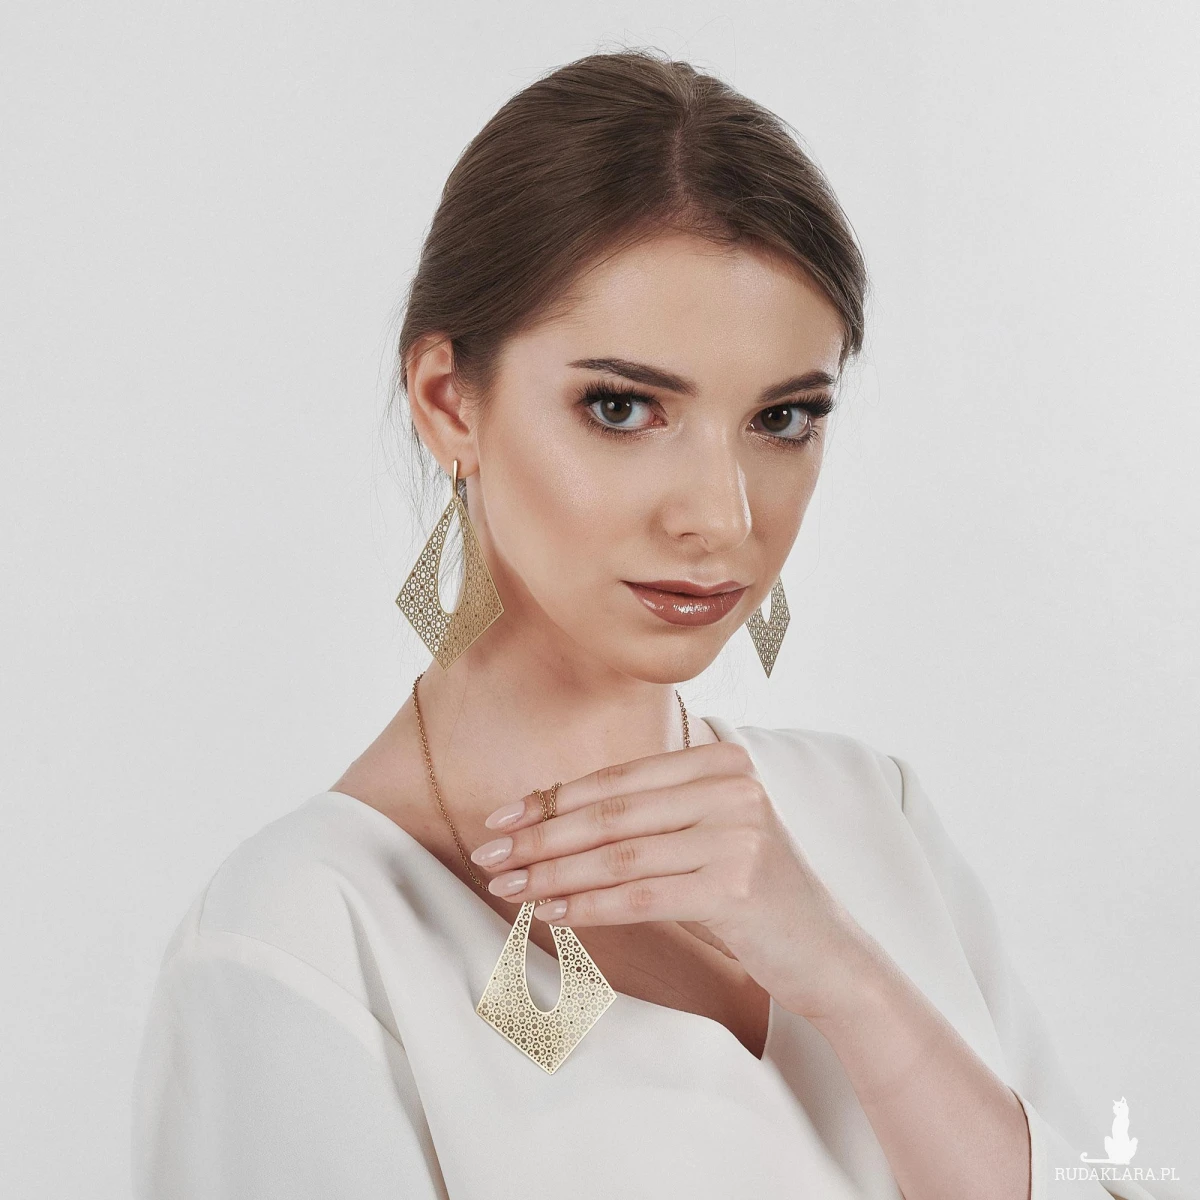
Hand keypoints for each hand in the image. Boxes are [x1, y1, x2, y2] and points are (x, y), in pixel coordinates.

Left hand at [470, 739, 883, 1021]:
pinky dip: (589, 905)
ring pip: (619, 855)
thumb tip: (546, 815)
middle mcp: (733, 788)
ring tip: (508, 887)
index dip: (553, 799)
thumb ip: (649, 813)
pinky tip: (552, 913)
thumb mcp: (707, 833)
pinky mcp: (735, 887)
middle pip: (612, 813)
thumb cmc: (751, 892)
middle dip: (540, 836)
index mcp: (723, 761)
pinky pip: (641, 895)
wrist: (826, 952)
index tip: (501, 818)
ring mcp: (737, 834)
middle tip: (488, 855)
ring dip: (552, 873)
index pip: (620, 779)